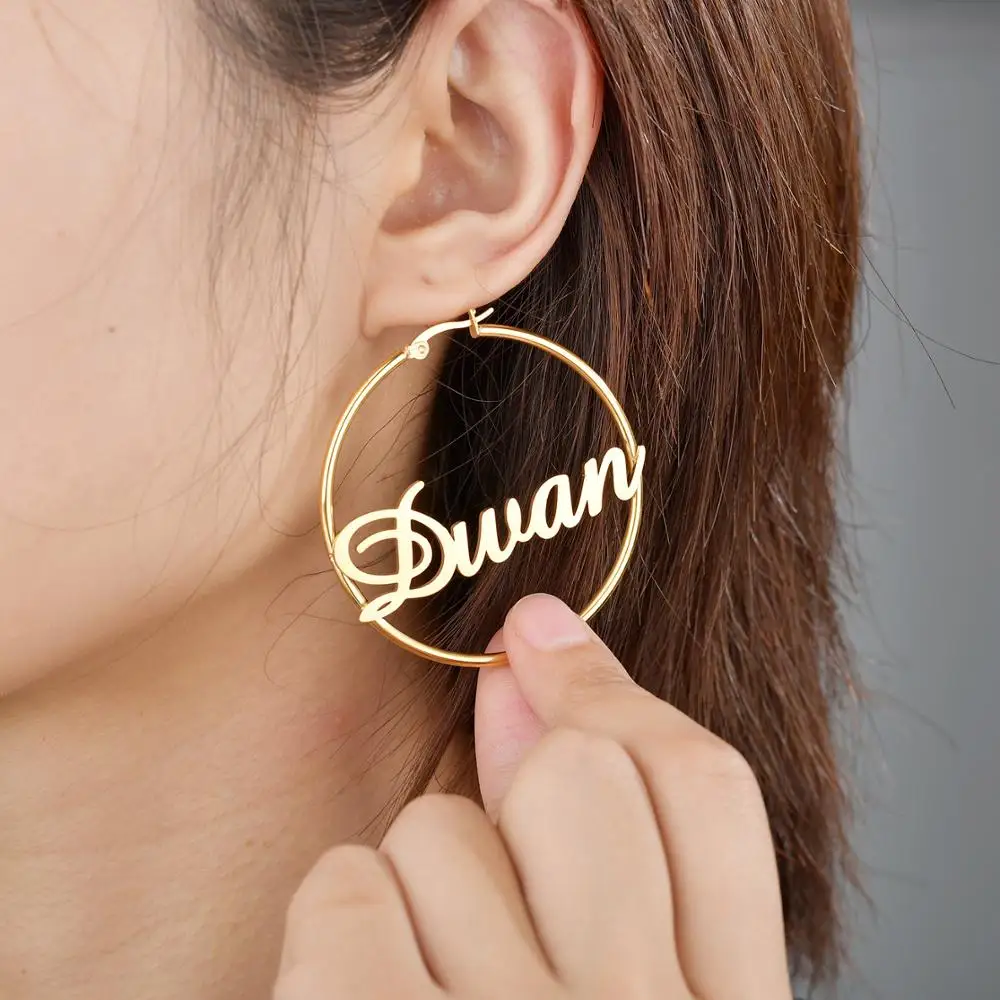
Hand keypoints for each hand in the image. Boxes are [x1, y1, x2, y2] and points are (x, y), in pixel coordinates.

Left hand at [274, 594, 791, 999]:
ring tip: (427, 981)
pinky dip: (339, 929)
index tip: (543, 632)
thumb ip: (630, 861)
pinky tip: (360, 994)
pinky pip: (345, 888)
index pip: (709, 790)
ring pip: (438, 828)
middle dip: (520, 781)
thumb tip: (536, 652)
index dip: (619, 690)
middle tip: (492, 849)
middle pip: (578, 769)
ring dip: (421, 887)